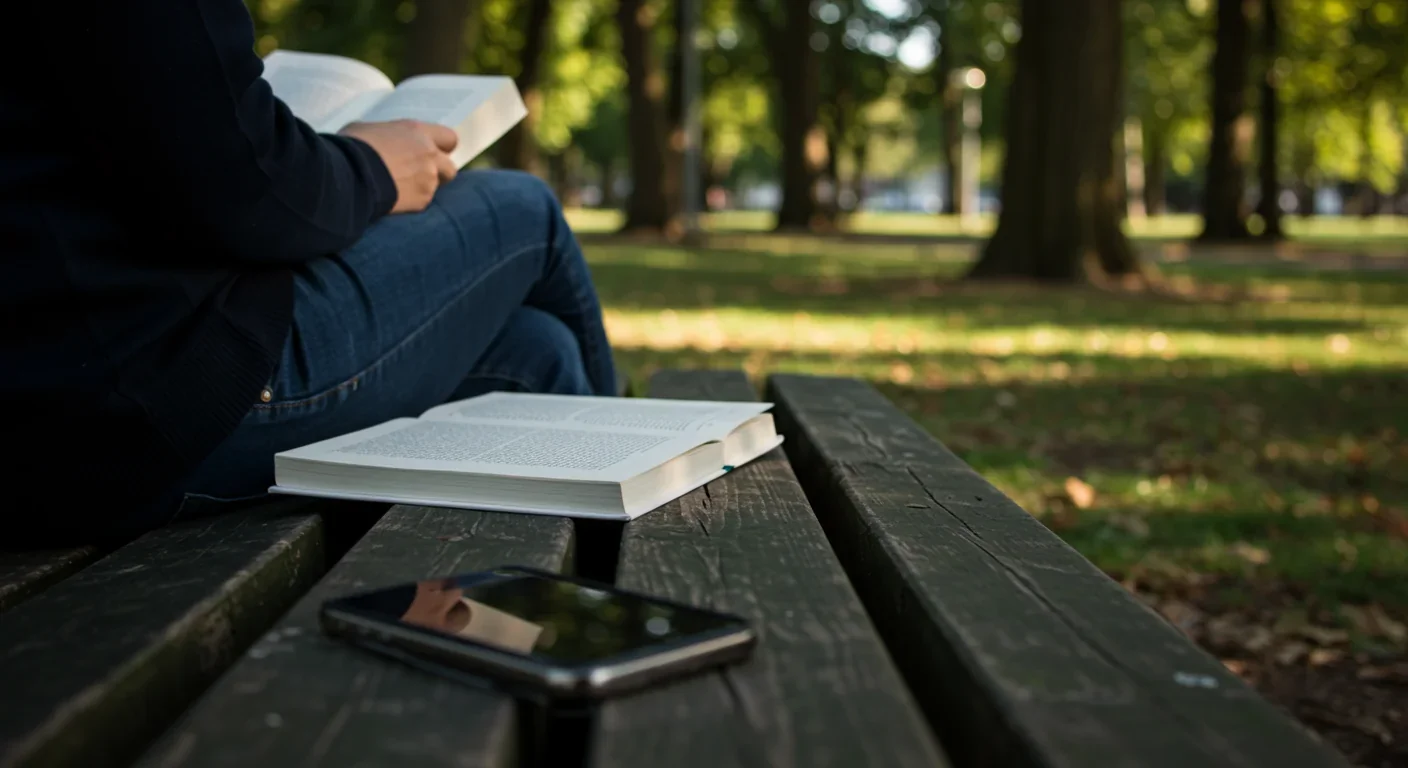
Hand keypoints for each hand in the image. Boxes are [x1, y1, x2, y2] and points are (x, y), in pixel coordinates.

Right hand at [340, 120, 457, 213]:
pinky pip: (422, 203)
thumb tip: (383, 141)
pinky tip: (393, 200)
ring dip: (422, 189)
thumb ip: (387, 136)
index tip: (433, 153)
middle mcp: (429, 154)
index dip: (442, 148)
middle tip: (419, 176)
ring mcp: (428, 179)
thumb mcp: (367, 129)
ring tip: (399, 190)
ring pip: (436, 188)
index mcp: (417, 132)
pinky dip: (411, 203)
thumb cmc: (351, 147)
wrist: (349, 175)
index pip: (448, 138)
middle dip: (439, 173)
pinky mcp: (422, 201)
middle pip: (450, 168)